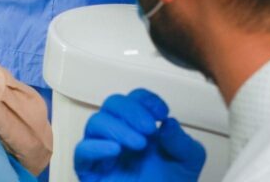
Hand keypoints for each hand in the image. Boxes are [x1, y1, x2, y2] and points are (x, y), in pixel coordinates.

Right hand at [74, 89, 205, 181]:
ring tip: (139, 143)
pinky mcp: (89, 171)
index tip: (161, 113)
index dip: (146, 100)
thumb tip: (168, 124)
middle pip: (112, 104)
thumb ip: (181, 141)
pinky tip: (115, 150)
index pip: (135, 100)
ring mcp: (102, 152)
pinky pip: (81, 152)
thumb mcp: (187, 161)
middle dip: (130, 111)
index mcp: (139, 127)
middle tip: (148, 128)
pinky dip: (96, 147)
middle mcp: (118, 134)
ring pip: (95, 123)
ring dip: (117, 128)